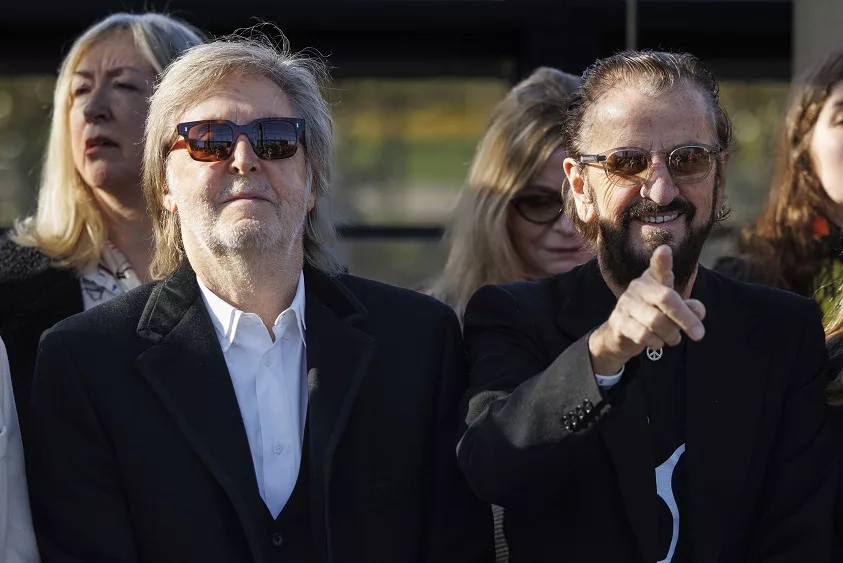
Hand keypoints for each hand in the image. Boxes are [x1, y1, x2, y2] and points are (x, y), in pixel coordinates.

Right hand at [588, 245, 705, 374]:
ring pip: (656, 321)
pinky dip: (656, 342)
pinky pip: (643, 335)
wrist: (621, 335)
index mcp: (653, 280)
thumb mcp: (674, 310)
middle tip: (700, 335)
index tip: (665, 249)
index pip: (658, 268)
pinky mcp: (618, 322)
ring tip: (674, 339)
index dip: (661, 260)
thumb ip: (689, 309)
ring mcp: (625, 304)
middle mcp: (637, 287)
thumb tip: (698, 311)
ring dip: (671, 334)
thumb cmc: (653, 315)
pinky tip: (657, 342)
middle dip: (686, 318)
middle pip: (666, 298)